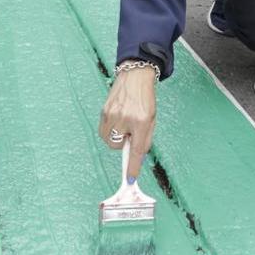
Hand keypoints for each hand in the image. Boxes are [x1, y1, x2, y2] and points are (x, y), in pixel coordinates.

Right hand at [100, 66, 157, 181]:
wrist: (135, 77)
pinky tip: (117, 119)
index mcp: (141, 121)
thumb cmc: (145, 98)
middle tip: (130, 131)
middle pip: (117, 146)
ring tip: (123, 123)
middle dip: (123, 143)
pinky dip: (109, 129)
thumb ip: (145, 139)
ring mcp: (112, 114)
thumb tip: (137, 157)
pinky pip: (103, 130)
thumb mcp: (152, 119)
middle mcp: (125, 118)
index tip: (130, 178)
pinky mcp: (103, 111)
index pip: (136, 149)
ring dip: (115, 136)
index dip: (132, 166)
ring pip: (108, 140)